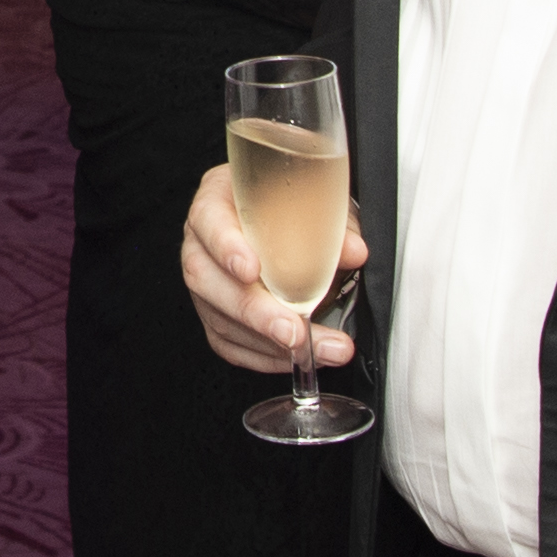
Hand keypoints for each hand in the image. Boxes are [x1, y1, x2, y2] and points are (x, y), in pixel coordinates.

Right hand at [185, 163, 365, 372]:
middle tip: (293, 330)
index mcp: (218, 200)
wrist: (283, 215)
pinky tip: (292, 358)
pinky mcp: (215, 314)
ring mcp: (206, 282)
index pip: (209, 220)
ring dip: (268, 343)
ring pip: (220, 318)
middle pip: (208, 279)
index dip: (226, 247)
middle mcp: (202, 242)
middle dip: (254, 312)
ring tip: (311, 350)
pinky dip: (263, 356)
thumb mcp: (314, 199)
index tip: (251, 270)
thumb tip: (354, 252)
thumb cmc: (289, 203)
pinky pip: (229, 342)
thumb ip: (331, 222)